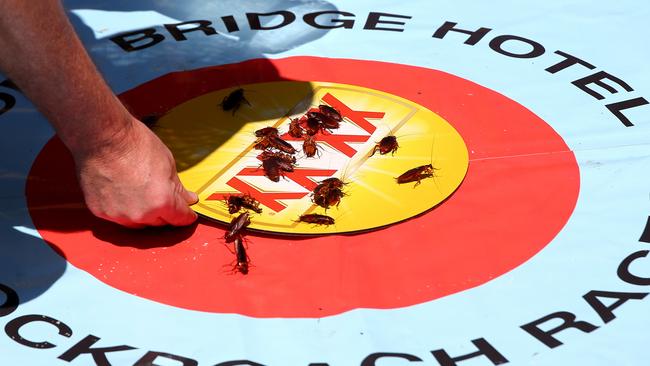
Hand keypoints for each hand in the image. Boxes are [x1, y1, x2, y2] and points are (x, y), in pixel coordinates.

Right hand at [73, 118, 198, 227]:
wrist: (101, 135)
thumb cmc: (134, 144)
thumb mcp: (168, 163)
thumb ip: (178, 187)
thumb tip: (187, 198)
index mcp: (162, 202)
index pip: (180, 219)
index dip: (187, 215)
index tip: (188, 213)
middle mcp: (141, 214)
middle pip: (160, 222)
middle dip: (166, 212)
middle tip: (165, 198)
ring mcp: (119, 214)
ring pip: (139, 223)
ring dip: (144, 213)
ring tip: (143, 194)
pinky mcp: (100, 211)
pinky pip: (118, 216)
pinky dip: (123, 209)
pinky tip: (124, 193)